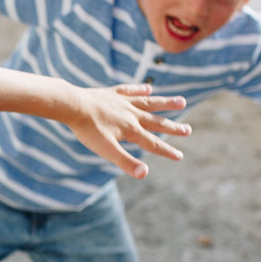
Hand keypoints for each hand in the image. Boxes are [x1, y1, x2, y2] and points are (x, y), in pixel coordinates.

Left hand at [66, 83, 190, 177]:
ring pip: (149, 102)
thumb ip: (125, 162)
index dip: (166, 151)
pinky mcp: (112, 93)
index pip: (152, 143)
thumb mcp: (106, 149)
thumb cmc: (87, 130)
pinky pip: (130, 90)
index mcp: (130, 129)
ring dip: (165, 103)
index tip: (180, 156)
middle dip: (172, 128)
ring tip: (182, 101)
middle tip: (188, 130)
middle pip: (156, 122)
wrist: (71, 105)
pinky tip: (149, 88)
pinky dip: (140, 90)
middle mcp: (131, 114)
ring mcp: (123, 102)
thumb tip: (144, 174)